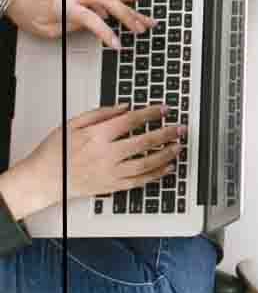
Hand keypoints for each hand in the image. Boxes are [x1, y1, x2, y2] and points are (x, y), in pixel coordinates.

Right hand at [1, 103, 185, 219]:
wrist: (43, 180)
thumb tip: (124, 106)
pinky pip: (139, 182)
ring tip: (179, 147)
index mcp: (97, 136)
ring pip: (146, 164)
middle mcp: (106, 155)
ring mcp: (110, 173)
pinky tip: (166, 168)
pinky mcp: (111, 186)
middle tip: (180, 129)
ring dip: (166, 155)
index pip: (131, 121)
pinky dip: (156, 175)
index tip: (163, 109)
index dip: (151, 113)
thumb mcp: (73, 123)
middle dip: (166, 134)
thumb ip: (100, 113)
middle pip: (144, 142)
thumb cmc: (55, 152)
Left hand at [6, 0, 155, 49]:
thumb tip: (89, 28)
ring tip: (150, 20)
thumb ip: (70, 28)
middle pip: (109, 4)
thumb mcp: (44, 28)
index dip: (106, 33)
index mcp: (66, 4)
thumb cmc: (27, 9)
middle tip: (141, 30)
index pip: (92, 19)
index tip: (118, 45)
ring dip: (133, 10)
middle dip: (128, 18)